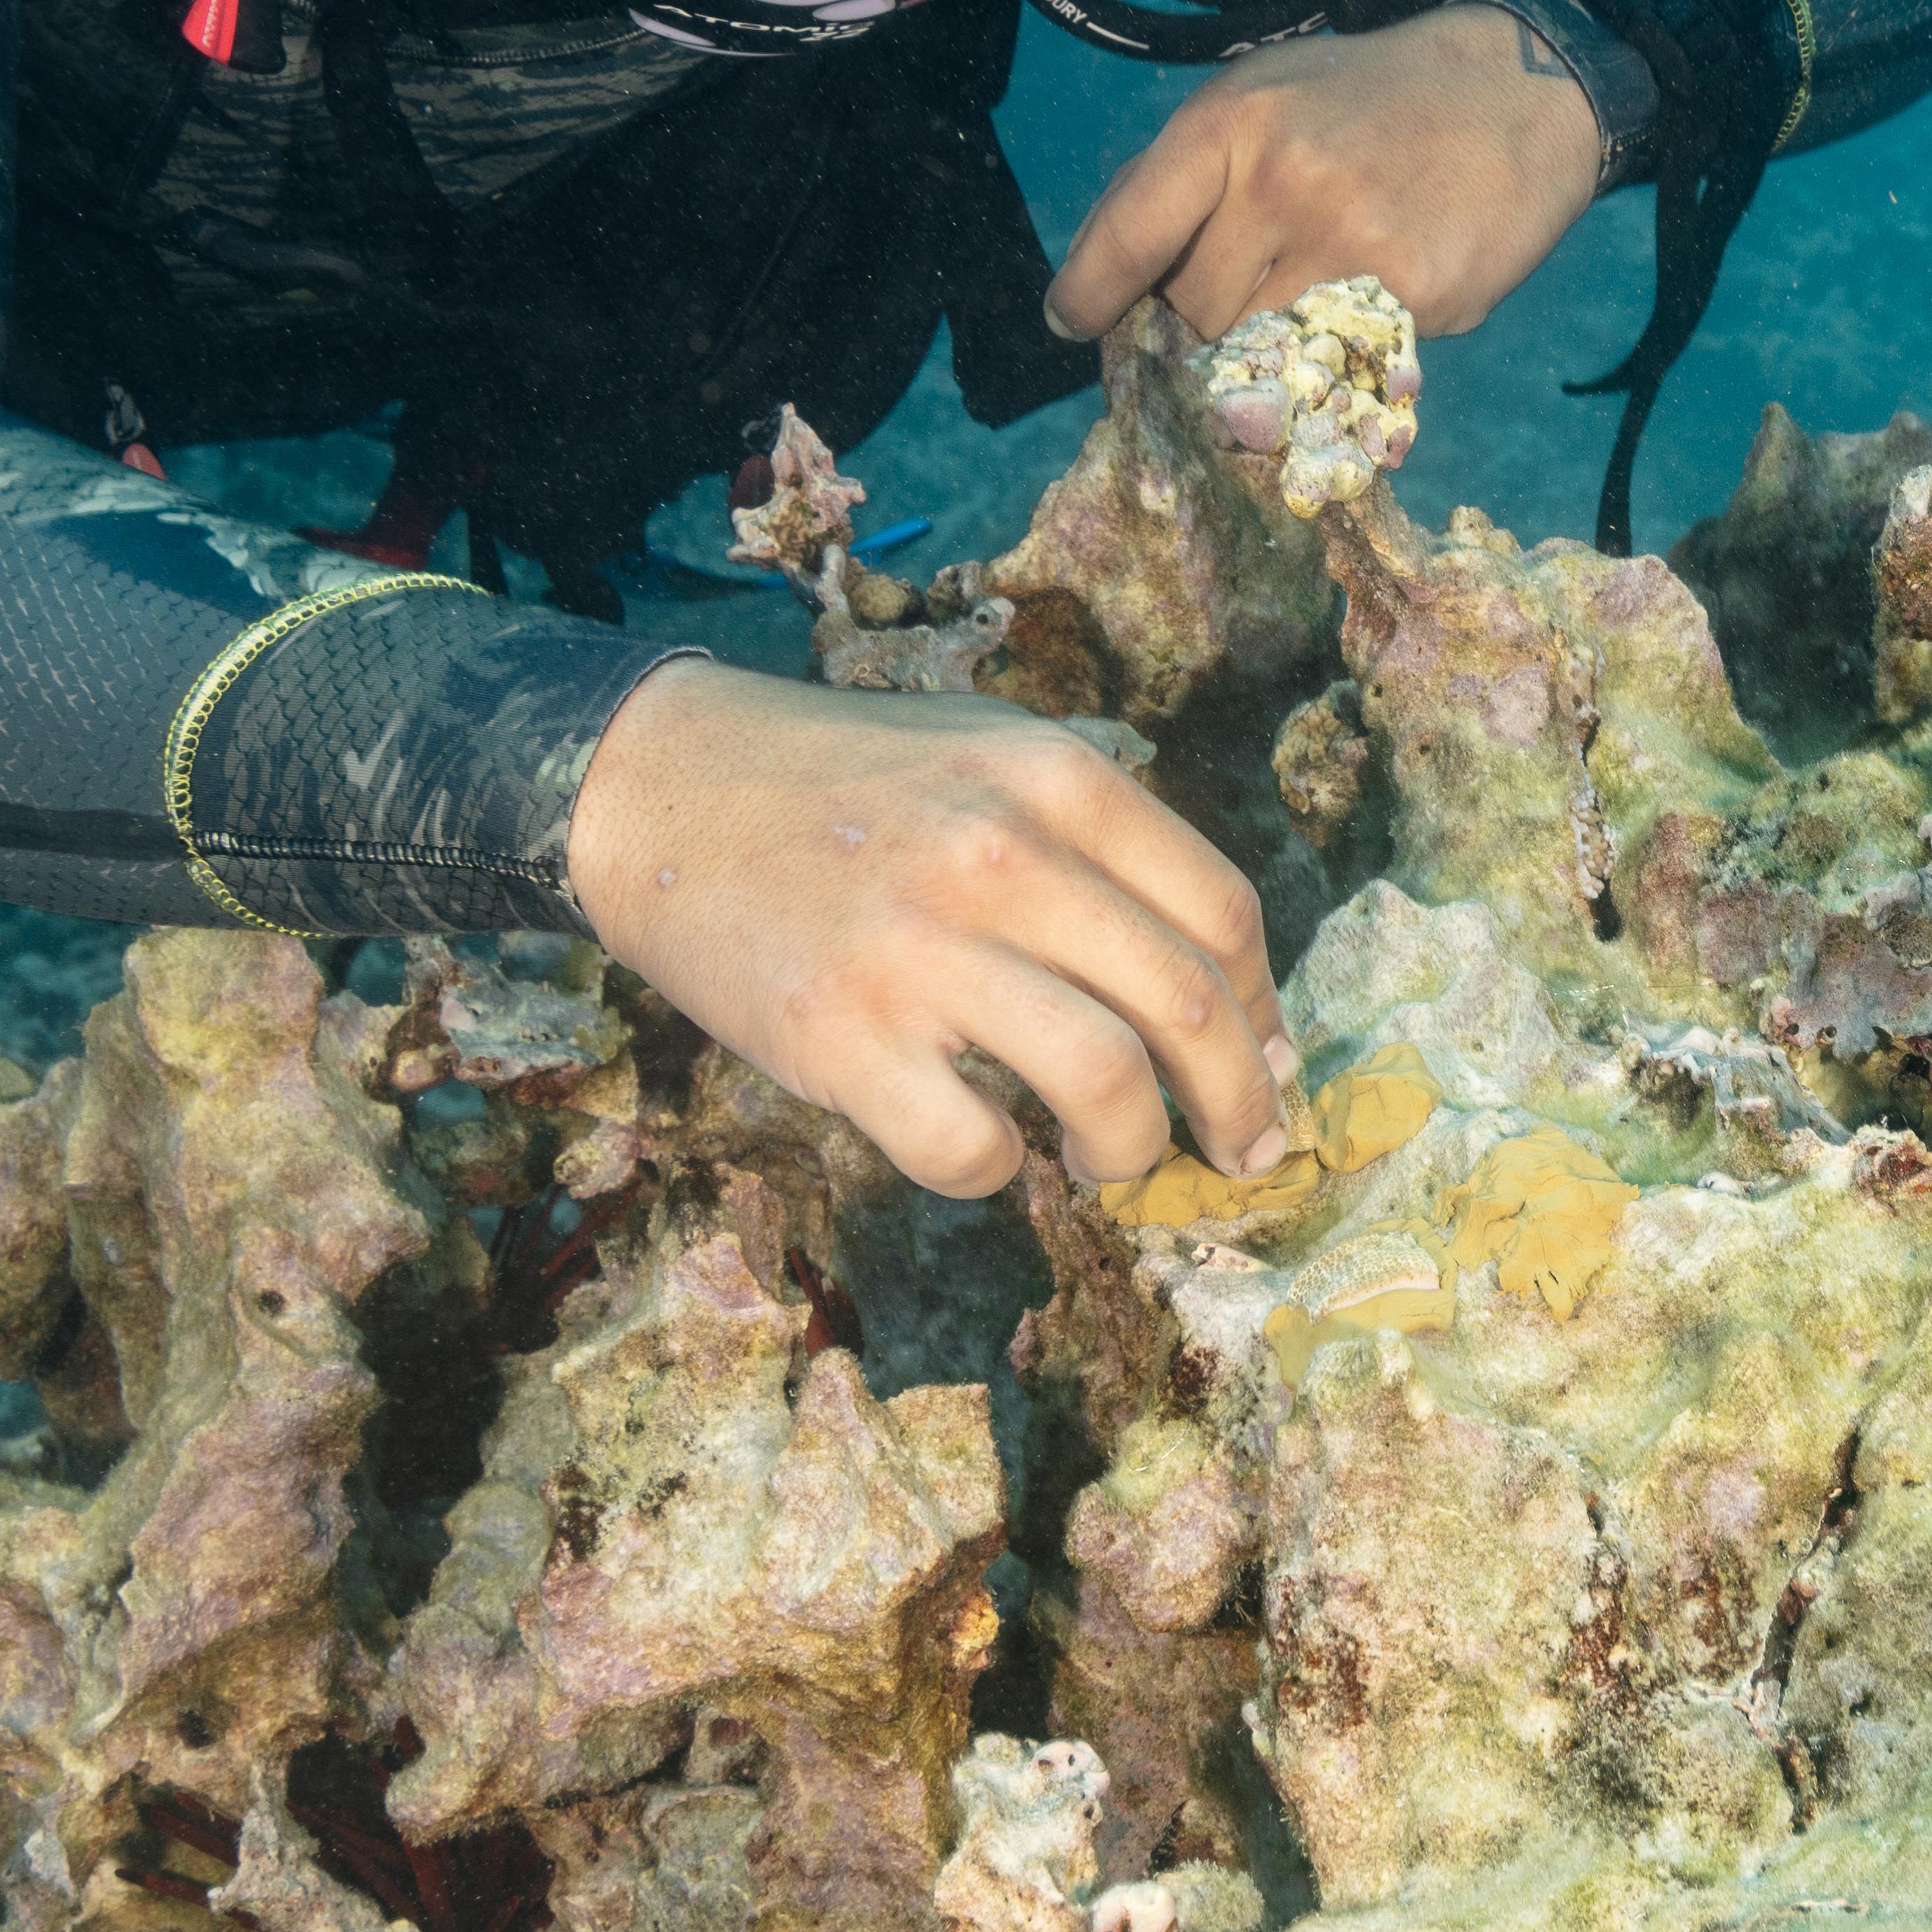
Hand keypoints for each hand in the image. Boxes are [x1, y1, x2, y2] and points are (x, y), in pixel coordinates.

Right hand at [566, 663, 1296, 1198]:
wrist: (661, 787)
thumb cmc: (848, 786)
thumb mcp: (993, 759)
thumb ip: (1103, 848)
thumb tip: (1226, 996)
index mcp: (1057, 780)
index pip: (1222, 915)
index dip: (1265, 1012)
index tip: (1270, 1066)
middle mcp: (1002, 854)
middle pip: (1188, 1007)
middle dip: (1241, 1104)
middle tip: (1243, 1152)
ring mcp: (919, 947)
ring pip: (1106, 1086)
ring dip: (1134, 1150)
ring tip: (1110, 1159)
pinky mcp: (839, 1034)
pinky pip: (971, 1149)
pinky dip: (999, 1172)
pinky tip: (984, 1146)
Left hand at [1048, 0, 1604, 343]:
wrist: (1517, 89)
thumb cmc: (1370, 98)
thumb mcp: (1262, 95)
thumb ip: (1181, 177)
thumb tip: (1101, 277)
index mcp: (1231, 125)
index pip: (1126, 236)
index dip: (1088, 295)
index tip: (1073, 322)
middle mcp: (1280, 184)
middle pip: (1189, 313)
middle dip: (1193, 322)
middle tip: (1226, 307)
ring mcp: (1349, 247)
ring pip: (1254, 353)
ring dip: (1261, 350)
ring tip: (1297, 306)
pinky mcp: (1412, 299)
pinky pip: (1335, 359)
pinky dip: (1335, 351)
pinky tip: (1367, 299)